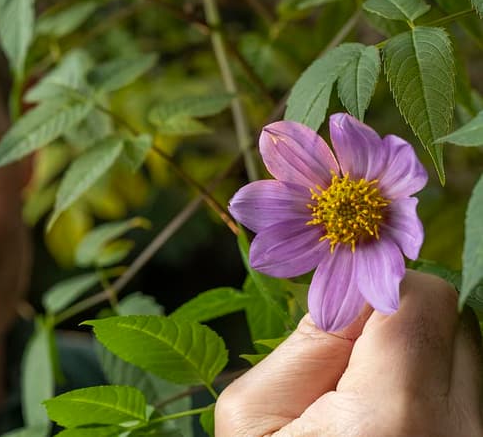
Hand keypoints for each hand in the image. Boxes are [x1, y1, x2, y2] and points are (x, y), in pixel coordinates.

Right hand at [215, 270, 482, 436]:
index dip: (377, 292)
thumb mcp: (252, 418)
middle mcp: (458, 435)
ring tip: (371, 402)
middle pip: (456, 321)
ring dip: (422, 357)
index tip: (343, 315)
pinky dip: (434, 392)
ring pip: (469, 357)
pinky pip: (469, 397)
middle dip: (402, 322)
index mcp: (391, 418)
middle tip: (350, 364)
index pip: (422, 297)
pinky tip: (393, 424)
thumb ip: (306, 344)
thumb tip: (348, 291)